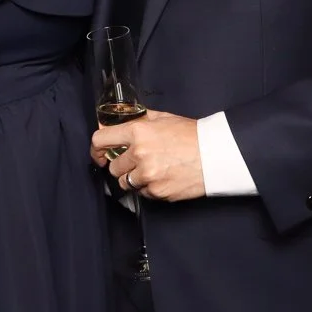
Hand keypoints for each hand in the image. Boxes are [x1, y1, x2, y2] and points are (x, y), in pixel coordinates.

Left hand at [89, 110, 205, 201]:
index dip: (96, 148)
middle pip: (113, 166)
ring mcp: (147, 176)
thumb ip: (138, 119)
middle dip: (121, 164)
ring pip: (125, 182)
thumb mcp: (162, 118)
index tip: (98, 153)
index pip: (100, 140)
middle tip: (135, 161)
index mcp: (138, 132)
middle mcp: (139, 154)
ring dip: (133, 178)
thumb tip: (116, 122)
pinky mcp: (157, 192)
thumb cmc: (191, 134)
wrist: (215, 154)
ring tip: (151, 170)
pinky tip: (162, 178)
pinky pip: (142, 193)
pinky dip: (148, 188)